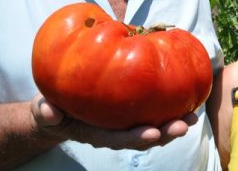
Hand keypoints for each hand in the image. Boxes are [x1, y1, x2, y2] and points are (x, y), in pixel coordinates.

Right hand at [30, 94, 196, 149]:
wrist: (57, 112)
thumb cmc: (52, 110)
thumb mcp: (43, 111)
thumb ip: (46, 113)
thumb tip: (49, 111)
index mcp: (96, 133)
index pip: (118, 139)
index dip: (136, 138)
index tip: (153, 133)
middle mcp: (114, 132)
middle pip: (142, 136)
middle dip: (165, 133)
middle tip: (184, 125)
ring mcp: (124, 124)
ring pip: (153, 127)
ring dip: (173, 123)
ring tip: (193, 115)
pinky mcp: (130, 112)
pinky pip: (152, 112)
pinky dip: (169, 108)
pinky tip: (185, 98)